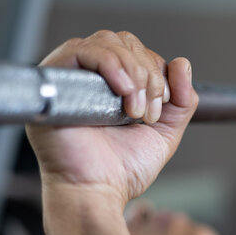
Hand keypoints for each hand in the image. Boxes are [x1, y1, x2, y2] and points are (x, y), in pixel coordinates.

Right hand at [26, 30, 197, 207]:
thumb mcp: (164, 131)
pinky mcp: (53, 84)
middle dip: (147, 72)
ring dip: (133, 72)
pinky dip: (111, 65)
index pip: (136, 51)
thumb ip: (180, 100)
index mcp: (111, 87)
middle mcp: (89, 79)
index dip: (156, 70)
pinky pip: (81, 50)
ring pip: (106, 42)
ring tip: (134, 110)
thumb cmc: (122, 171)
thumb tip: (182, 63)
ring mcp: (70, 79)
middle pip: (123, 41)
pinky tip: (123, 93)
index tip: (160, 105)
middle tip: (147, 112)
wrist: (97, 193)